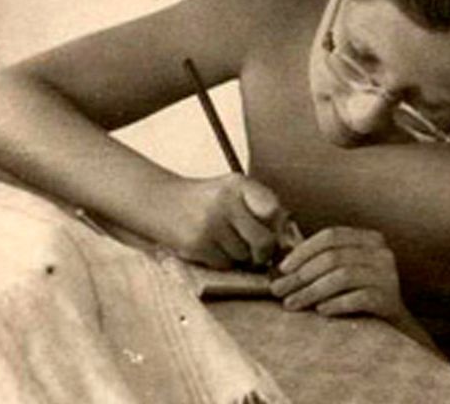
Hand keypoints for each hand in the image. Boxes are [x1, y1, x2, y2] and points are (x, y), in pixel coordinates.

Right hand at [163, 173, 285, 268]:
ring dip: (239, 257)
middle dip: (262, 252)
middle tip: (255, 252)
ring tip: (224, 242)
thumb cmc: (205, 201)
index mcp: (238, 184)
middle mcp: (225, 201)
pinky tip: (209, 247)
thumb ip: (261, 208)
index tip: (271, 231)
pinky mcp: (197, 243)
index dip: (276, 227)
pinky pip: (224, 264)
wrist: (160, 202)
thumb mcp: (232, 191)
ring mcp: (210, 223)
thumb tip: (288, 242)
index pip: (273, 210)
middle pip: (263, 241)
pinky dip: (221, 261)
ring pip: (243, 256)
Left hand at [270, 226, 408, 322]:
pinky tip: (320, 311)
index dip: (303, 251)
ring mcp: (388, 275)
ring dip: (312, 291)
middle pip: (333, 257)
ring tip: (293, 303)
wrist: (395, 325)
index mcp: (368, 238)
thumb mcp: (342, 270)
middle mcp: (381, 253)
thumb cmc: (359, 293)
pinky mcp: (390, 299)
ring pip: (342, 276)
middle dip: (301, 275)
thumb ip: (317, 262)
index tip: (283, 268)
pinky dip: (336, 303)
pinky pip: (359, 298)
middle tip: (279, 290)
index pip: (330, 236)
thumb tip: (279, 270)